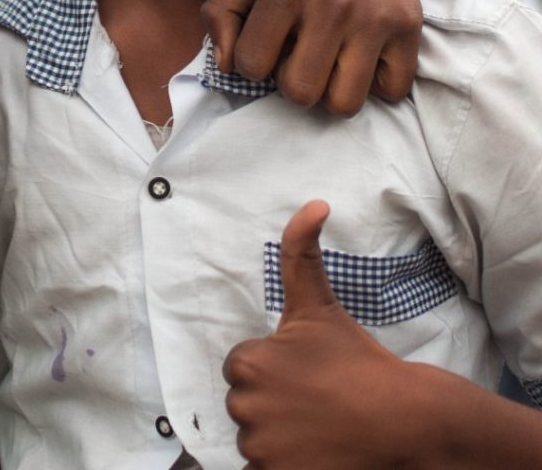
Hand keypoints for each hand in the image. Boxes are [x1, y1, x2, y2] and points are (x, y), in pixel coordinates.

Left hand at [202, 0, 421, 115]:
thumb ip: (220, 13)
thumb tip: (227, 66)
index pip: (252, 65)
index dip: (252, 61)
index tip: (264, 42)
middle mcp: (332, 3)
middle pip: (299, 92)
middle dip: (289, 79)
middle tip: (296, 53)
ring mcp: (375, 17)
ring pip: (344, 103)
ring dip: (330, 91)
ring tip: (327, 60)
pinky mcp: (408, 26)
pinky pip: (392, 91)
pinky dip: (374, 84)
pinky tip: (360, 57)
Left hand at [222, 201, 411, 469]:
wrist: (404, 421)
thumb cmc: (358, 361)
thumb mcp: (320, 303)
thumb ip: (300, 251)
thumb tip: (313, 203)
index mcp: (248, 363)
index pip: (241, 368)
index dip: (272, 370)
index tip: (304, 373)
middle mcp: (246, 407)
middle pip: (245, 405)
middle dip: (272, 403)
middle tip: (315, 400)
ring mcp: (261, 450)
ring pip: (255, 440)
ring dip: (278, 436)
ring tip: (317, 425)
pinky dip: (283, 465)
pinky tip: (313, 449)